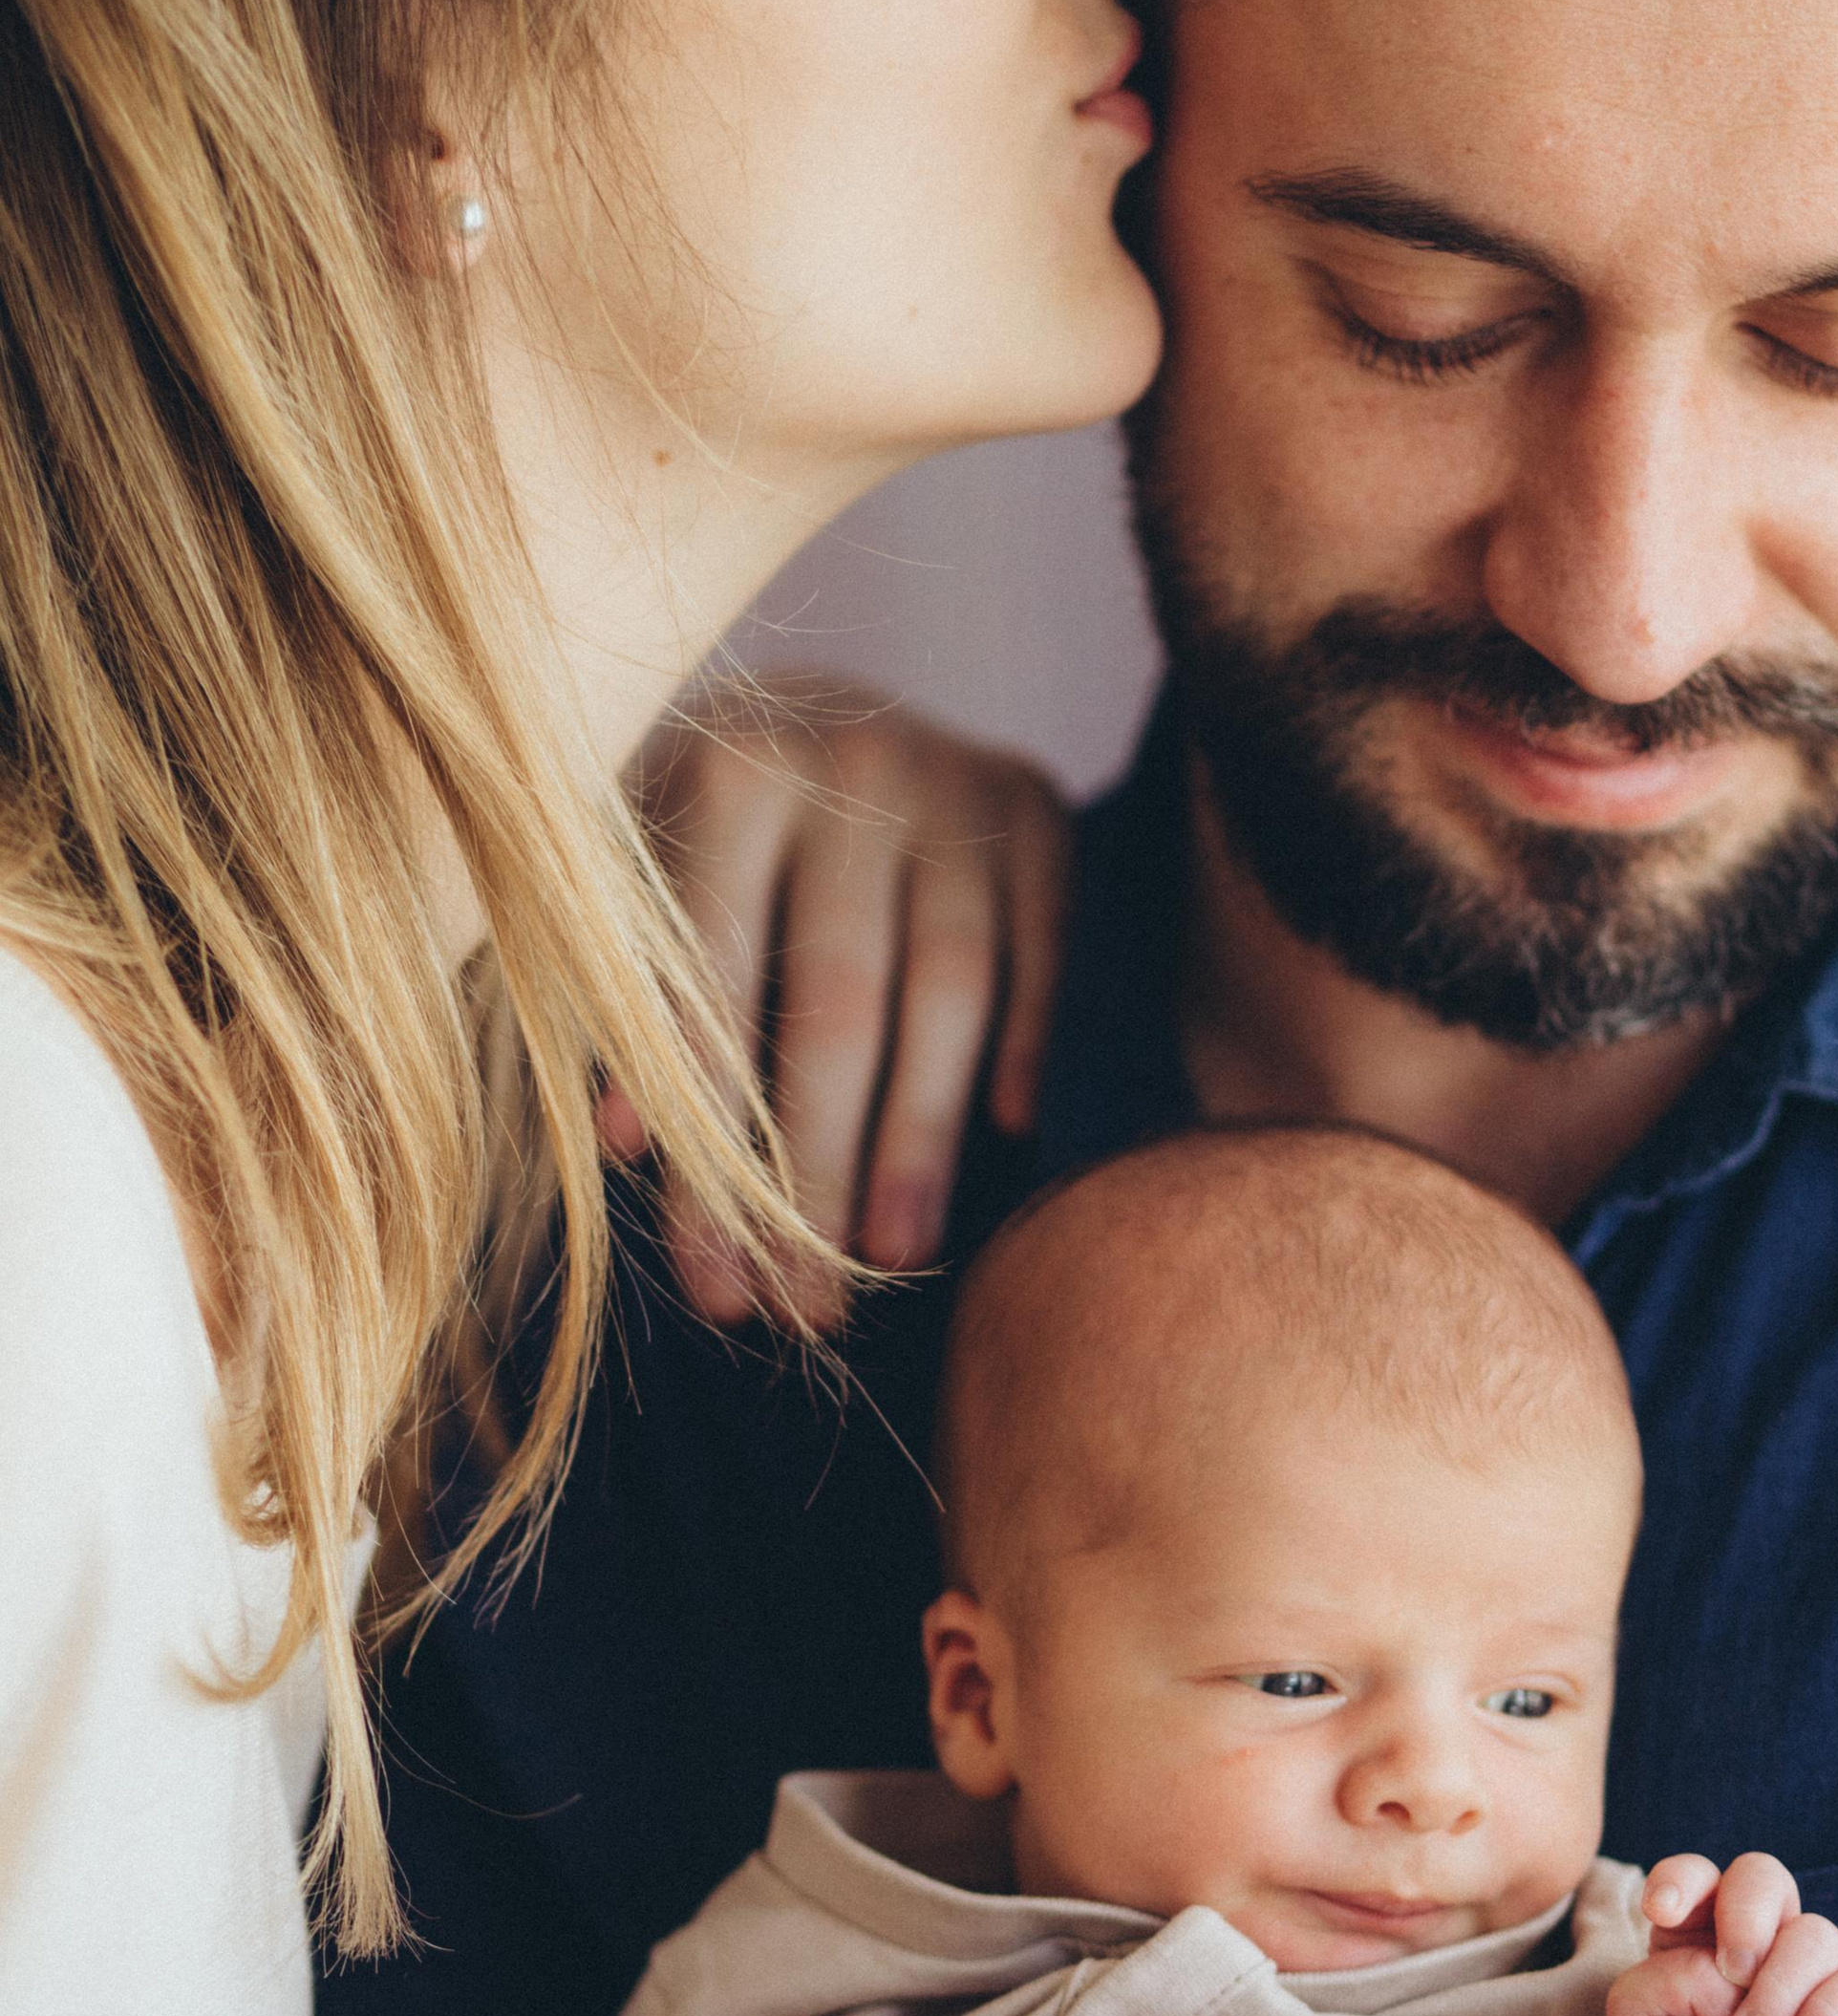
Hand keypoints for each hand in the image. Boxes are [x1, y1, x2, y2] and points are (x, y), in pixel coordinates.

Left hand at [612, 671, 1071, 1296]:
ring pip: (950, 990)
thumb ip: (620, 1005)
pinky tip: (1006, 1141)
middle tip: (809, 1305)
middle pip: (838, 1005)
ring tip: (893, 1259)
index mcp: (721, 774)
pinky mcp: (1034, 802)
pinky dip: (1023, 1048)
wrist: (812, 711)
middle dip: (818, 1174)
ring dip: (922, 1140)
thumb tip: (622, 1144)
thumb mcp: (625, 895)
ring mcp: (950, 777)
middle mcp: (844, 762)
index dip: (709, 1155)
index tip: (710, 1286)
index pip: (713, 995)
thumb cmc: (691, 840)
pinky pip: (1039, 951)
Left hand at [1607, 1850, 1837, 2015]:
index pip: (1698, 1875)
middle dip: (1746, 1915)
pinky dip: (1825, 2015)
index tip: (1659, 1912)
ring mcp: (1810, 1973)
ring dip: (1777, 1988)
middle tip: (1731, 1971)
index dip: (1682, 1879)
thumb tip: (1728, 1973)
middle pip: (1764, 1877)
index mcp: (1697, 1929)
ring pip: (1817, 1935)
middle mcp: (1758, 1939)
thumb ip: (1667, 1975)